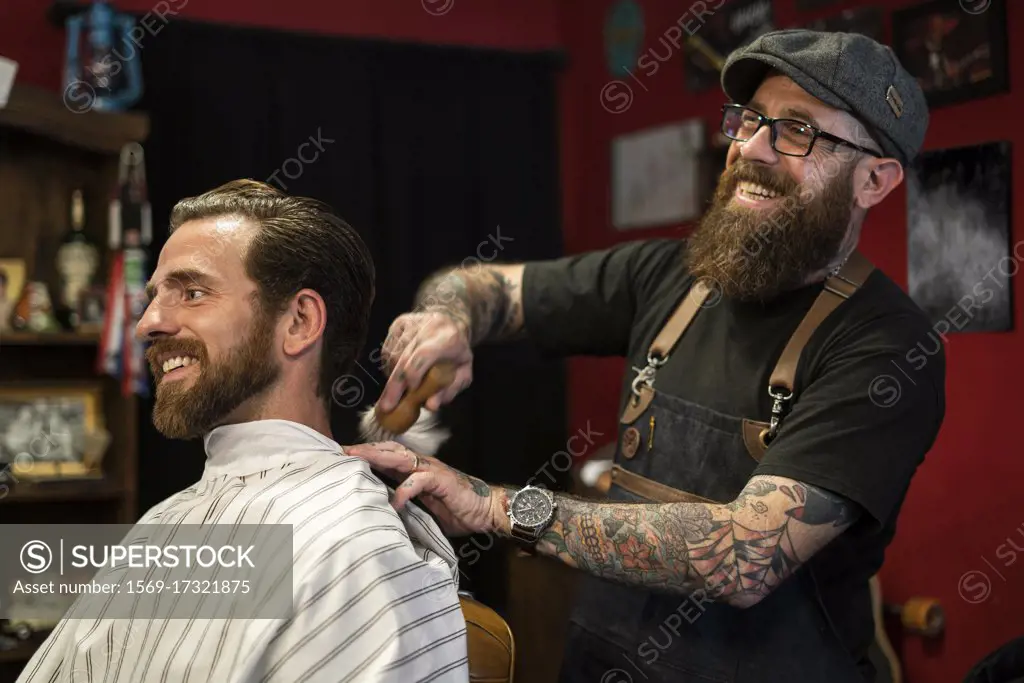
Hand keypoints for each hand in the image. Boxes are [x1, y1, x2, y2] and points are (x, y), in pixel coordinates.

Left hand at [346, 441, 509, 537]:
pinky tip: (393, 501)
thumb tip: (381, 512)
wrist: (486, 510)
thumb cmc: (457, 510)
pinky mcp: (442, 480)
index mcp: (416, 470)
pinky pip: (419, 481)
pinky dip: (404, 490)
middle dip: (365, 450)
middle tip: (342, 451)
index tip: (344, 456)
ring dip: (377, 457)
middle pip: (389, 450)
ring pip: (400, 458)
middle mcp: (422, 465)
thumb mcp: (424, 508)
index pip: (387, 456)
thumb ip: (405, 505)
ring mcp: (432, 470)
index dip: (366, 454)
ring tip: (356, 459)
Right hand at [378, 311, 473, 412]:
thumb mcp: (463, 373)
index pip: (423, 355)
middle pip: (403, 358)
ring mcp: (410, 324)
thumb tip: (430, 406)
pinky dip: (390, 366)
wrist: (451, 320)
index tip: (411, 392)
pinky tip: (399, 371)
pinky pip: (387, 351)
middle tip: (387, 407)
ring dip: (393, 377)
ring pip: (392, 356)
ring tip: (402, 386)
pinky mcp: (398, 324)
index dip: (414, 375)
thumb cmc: (457, 352)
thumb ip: (449, 390)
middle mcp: (427, 327)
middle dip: (394, 386)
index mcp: (448, 339)